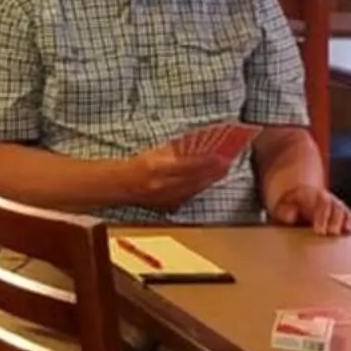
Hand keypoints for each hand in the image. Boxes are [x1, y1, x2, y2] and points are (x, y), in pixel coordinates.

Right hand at [121, 139, 239, 212]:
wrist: (122, 185)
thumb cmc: (138, 165)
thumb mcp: (155, 152)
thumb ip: (175, 150)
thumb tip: (196, 145)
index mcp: (159, 169)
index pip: (189, 165)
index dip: (207, 162)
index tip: (221, 157)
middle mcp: (164, 185)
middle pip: (195, 179)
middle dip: (213, 172)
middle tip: (228, 164)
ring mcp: (167, 198)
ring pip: (195, 189)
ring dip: (210, 180)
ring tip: (222, 172)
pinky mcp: (169, 205)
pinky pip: (189, 196)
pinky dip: (199, 189)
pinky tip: (207, 182)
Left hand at [268, 182, 350, 237]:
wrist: (295, 203)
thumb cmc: (288, 208)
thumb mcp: (281, 208)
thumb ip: (284, 211)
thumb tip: (291, 216)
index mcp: (312, 194)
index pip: (322, 202)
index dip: (322, 216)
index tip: (318, 231)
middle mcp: (327, 198)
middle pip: (336, 206)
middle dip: (334, 221)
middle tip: (329, 234)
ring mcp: (334, 205)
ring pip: (343, 211)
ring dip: (343, 223)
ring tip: (337, 235)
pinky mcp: (340, 214)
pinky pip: (348, 216)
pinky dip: (349, 223)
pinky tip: (348, 232)